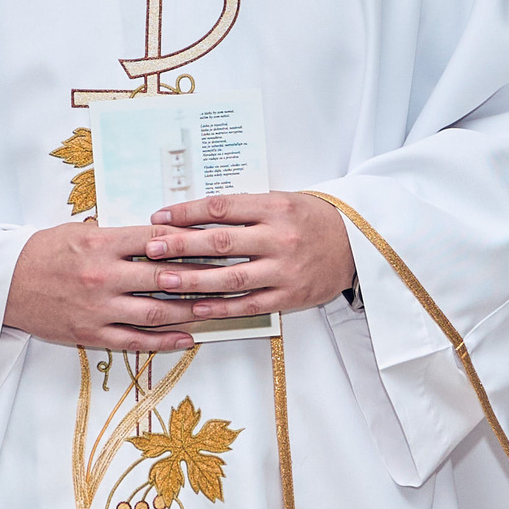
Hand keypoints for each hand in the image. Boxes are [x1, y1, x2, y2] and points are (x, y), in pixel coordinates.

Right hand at [4, 219, 202, 351]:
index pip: (157, 241)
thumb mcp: (77, 231)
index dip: (190, 242)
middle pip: (164, 277)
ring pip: (156, 312)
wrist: (2, 284)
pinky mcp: (91, 333)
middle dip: (201, 278)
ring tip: (216, 310)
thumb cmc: (41, 253)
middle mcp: (103, 276)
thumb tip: (158, 235)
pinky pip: (135, 340)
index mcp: (100, 243)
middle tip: (229, 277)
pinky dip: (164, 341)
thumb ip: (117, 234)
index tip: (215, 244)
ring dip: (190, 312)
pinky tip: (186, 338)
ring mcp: (98, 308)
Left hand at [137, 192, 355, 319]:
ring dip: (194, 280)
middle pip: (221, 242)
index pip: (222, 208)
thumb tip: (194, 213)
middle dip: (181, 246)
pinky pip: (250, 304)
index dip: (187, 212)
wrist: (357, 243)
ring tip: (164, 281)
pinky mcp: (290, 296)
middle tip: (151, 248)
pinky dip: (222, 307)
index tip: (160, 217)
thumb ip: (244, 208)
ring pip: (232, 277)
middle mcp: (280, 237)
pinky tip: (196, 307)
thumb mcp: (282, 201)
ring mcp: (285, 269)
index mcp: (275, 207)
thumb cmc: (311, 219)